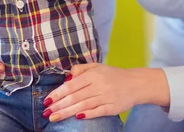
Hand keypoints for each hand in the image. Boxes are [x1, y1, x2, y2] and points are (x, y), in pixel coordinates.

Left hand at [43, 64, 169, 121]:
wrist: (136, 83)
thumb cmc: (113, 75)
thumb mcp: (97, 66)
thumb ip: (81, 69)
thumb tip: (66, 77)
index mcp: (93, 74)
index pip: (71, 85)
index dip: (58, 93)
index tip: (47, 100)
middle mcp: (99, 85)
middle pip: (75, 97)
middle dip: (59, 105)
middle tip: (47, 112)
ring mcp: (106, 97)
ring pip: (83, 105)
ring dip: (67, 112)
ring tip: (54, 118)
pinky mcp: (113, 107)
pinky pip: (98, 112)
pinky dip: (87, 114)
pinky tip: (76, 117)